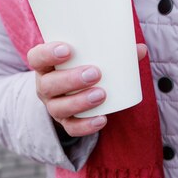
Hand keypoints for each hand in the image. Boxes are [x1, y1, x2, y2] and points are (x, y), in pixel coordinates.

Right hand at [27, 42, 147, 136]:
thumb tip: (141, 49)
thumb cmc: (83, 66)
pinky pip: (72, 128)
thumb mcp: (91, 57)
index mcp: (46, 65)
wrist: (75, 92)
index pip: (36, 57)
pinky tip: (102, 119)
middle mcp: (45, 87)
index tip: (67, 49)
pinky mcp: (66, 122)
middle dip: (70, 80)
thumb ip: (113, 51)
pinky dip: (87, 125)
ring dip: (80, 101)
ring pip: (59, 108)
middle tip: (95, 73)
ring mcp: (53, 106)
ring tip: (101, 94)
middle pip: (47, 85)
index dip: (47, 53)